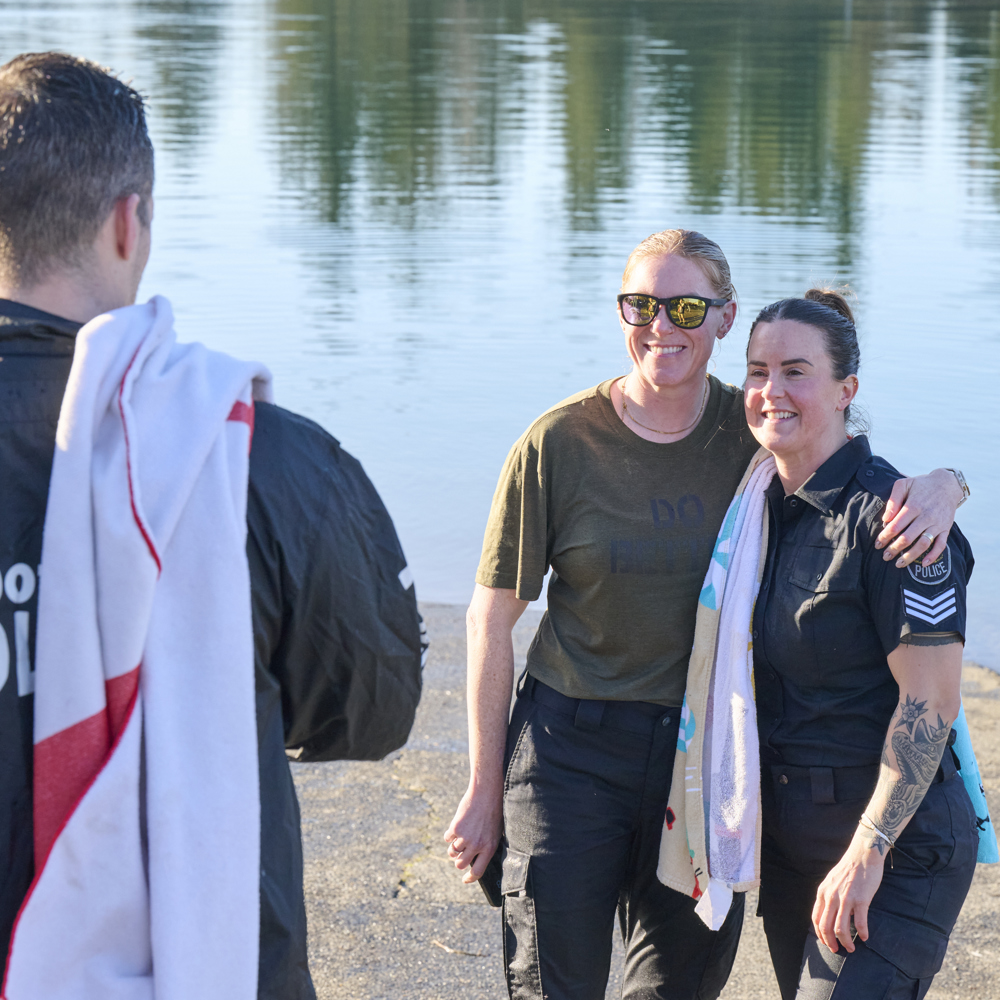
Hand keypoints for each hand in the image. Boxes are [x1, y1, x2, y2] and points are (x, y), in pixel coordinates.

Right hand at [444, 781, 502, 883]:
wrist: (487, 792)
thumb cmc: (494, 811)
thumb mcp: (496, 832)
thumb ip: (487, 846)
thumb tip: (478, 858)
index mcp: (489, 848)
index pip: (478, 871)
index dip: (470, 878)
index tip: (465, 879)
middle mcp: (476, 845)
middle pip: (460, 864)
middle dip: (459, 861)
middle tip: (460, 854)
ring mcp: (465, 836)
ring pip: (452, 852)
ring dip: (453, 848)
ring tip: (458, 840)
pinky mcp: (455, 827)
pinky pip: (447, 838)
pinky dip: (449, 835)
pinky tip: (455, 828)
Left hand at [812, 830, 885, 953]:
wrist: (863, 855)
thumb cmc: (849, 868)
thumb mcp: (832, 881)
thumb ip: (829, 896)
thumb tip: (832, 915)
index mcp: (822, 892)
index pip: (816, 919)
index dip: (820, 934)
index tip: (827, 942)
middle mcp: (831, 896)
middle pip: (825, 926)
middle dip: (831, 942)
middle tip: (838, 950)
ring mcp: (845, 898)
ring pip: (840, 928)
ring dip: (846, 942)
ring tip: (852, 947)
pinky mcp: (861, 899)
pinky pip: (860, 922)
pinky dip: (862, 933)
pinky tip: (865, 937)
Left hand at [876, 468, 961, 567]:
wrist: (947, 484)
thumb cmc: (921, 485)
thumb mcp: (904, 484)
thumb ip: (893, 500)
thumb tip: (886, 519)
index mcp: (914, 505)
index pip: (896, 526)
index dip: (885, 537)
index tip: (877, 544)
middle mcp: (926, 516)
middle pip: (908, 537)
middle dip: (894, 549)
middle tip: (885, 556)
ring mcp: (937, 524)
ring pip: (923, 544)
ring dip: (910, 556)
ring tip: (899, 564)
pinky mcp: (946, 528)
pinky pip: (941, 545)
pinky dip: (933, 556)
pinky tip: (923, 564)